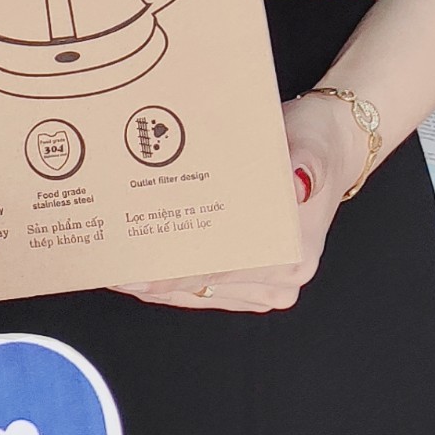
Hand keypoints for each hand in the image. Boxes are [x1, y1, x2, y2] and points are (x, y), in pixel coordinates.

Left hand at [117, 90, 367, 313]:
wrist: (330, 146)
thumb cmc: (314, 143)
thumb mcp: (309, 142)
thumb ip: (304, 162)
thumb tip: (297, 180)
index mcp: (290, 253)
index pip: (219, 272)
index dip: (172, 275)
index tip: (133, 273)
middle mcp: (281, 278)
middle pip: (202, 286)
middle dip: (152, 277)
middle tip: (104, 264)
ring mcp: (268, 284)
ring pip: (198, 292)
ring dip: (157, 282)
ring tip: (112, 265)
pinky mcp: (255, 280)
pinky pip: (205, 288)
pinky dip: (172, 280)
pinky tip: (140, 266)